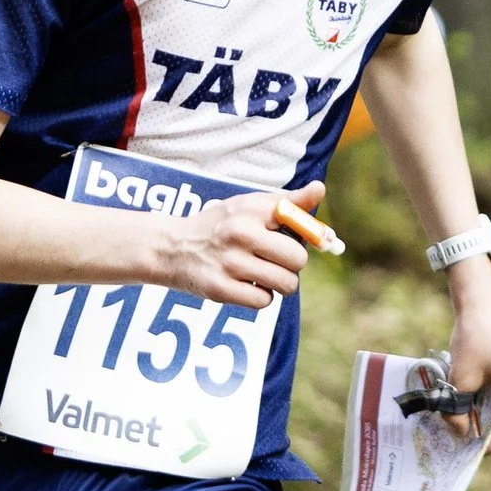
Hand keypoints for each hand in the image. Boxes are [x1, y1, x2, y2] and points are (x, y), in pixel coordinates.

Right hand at [157, 178, 324, 310]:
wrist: (171, 248)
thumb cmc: (220, 224)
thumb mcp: (248, 204)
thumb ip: (286, 201)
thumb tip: (320, 189)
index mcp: (249, 210)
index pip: (298, 221)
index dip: (311, 234)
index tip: (308, 240)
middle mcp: (239, 234)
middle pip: (297, 259)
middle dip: (293, 263)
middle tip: (277, 259)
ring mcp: (229, 263)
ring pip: (285, 283)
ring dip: (281, 282)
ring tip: (263, 272)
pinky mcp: (220, 289)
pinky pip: (264, 301)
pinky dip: (261, 296)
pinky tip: (247, 284)